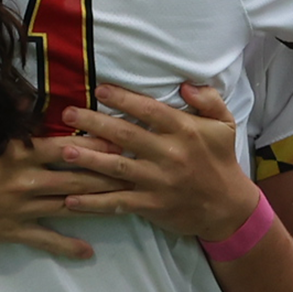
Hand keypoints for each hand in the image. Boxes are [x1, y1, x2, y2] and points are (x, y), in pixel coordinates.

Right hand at [0, 125, 127, 260]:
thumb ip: (3, 116)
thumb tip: (28, 97)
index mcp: (18, 153)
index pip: (65, 146)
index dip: (95, 143)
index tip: (123, 139)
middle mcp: (25, 180)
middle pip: (77, 177)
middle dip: (110, 174)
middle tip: (140, 171)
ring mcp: (20, 208)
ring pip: (68, 206)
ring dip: (99, 205)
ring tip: (129, 204)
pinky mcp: (12, 231)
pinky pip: (45, 240)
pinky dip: (67, 247)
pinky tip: (88, 253)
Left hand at [59, 83, 261, 240]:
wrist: (228, 207)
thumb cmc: (222, 160)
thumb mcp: (225, 125)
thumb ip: (209, 100)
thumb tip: (185, 84)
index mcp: (185, 131)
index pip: (150, 111)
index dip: (124, 98)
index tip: (100, 89)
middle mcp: (169, 154)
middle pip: (126, 135)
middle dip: (95, 123)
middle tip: (68, 113)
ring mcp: (158, 182)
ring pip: (118, 168)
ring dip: (89, 159)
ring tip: (64, 150)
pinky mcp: (151, 205)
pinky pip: (118, 202)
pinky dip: (94, 203)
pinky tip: (71, 200)